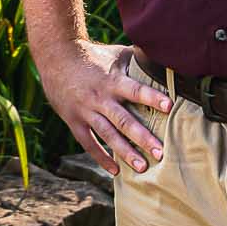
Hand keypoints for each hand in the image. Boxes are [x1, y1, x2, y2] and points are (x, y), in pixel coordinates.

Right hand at [36, 40, 173, 177]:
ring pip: (107, 135)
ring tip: (142, 168)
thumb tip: (165, 59)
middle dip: (142, 137)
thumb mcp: (116, 54)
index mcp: (113, 80)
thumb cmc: (93, 56)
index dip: (151, 97)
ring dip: (125, 152)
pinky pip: (88, 143)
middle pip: (123, 120)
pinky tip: (116, 171)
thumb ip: (138, 61)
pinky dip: (101, 157)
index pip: (135, 90)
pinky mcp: (74, 121)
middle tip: (160, 152)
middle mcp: (100, 98)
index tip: (169, 106)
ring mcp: (86, 111)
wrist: (56, 58)